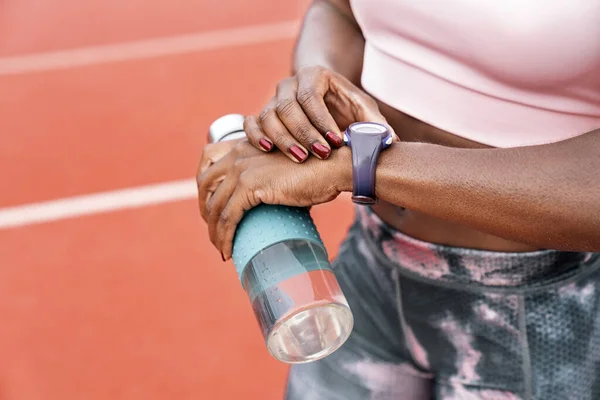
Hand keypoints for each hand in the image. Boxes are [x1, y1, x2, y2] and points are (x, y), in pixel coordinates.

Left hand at [196, 140, 350, 258]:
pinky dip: (225, 237)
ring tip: (222, 248)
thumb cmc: (318, 168)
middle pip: (205, 184)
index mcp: (245, 144)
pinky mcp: (251, 186)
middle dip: (205, 210)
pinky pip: (228, 217)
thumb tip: (273, 200)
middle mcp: (239, 153)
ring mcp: (243, 169)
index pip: (208, 158)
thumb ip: (273, 177)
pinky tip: (228, 251)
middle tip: (215, 231)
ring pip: (215, 206)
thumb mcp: (286, 166)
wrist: (333, 165)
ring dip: (215, 231)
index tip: (211, 206)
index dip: (204, 184)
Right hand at [244, 65, 393, 161]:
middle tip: (320, 154)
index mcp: (313, 76)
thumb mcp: (363, 109)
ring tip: (300, 158)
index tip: (336, 141)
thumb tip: (390, 141)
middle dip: (304, 133)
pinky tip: (267, 149)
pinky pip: (251, 122)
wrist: (323, 98)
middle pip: (288, 108)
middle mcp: (289, 84)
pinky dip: (256, 136)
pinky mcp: (262, 114)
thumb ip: (375, 124)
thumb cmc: (345, 105)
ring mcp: (273, 99)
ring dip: (282, 139)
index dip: (322, 121)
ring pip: (268, 116)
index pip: (311, 98)